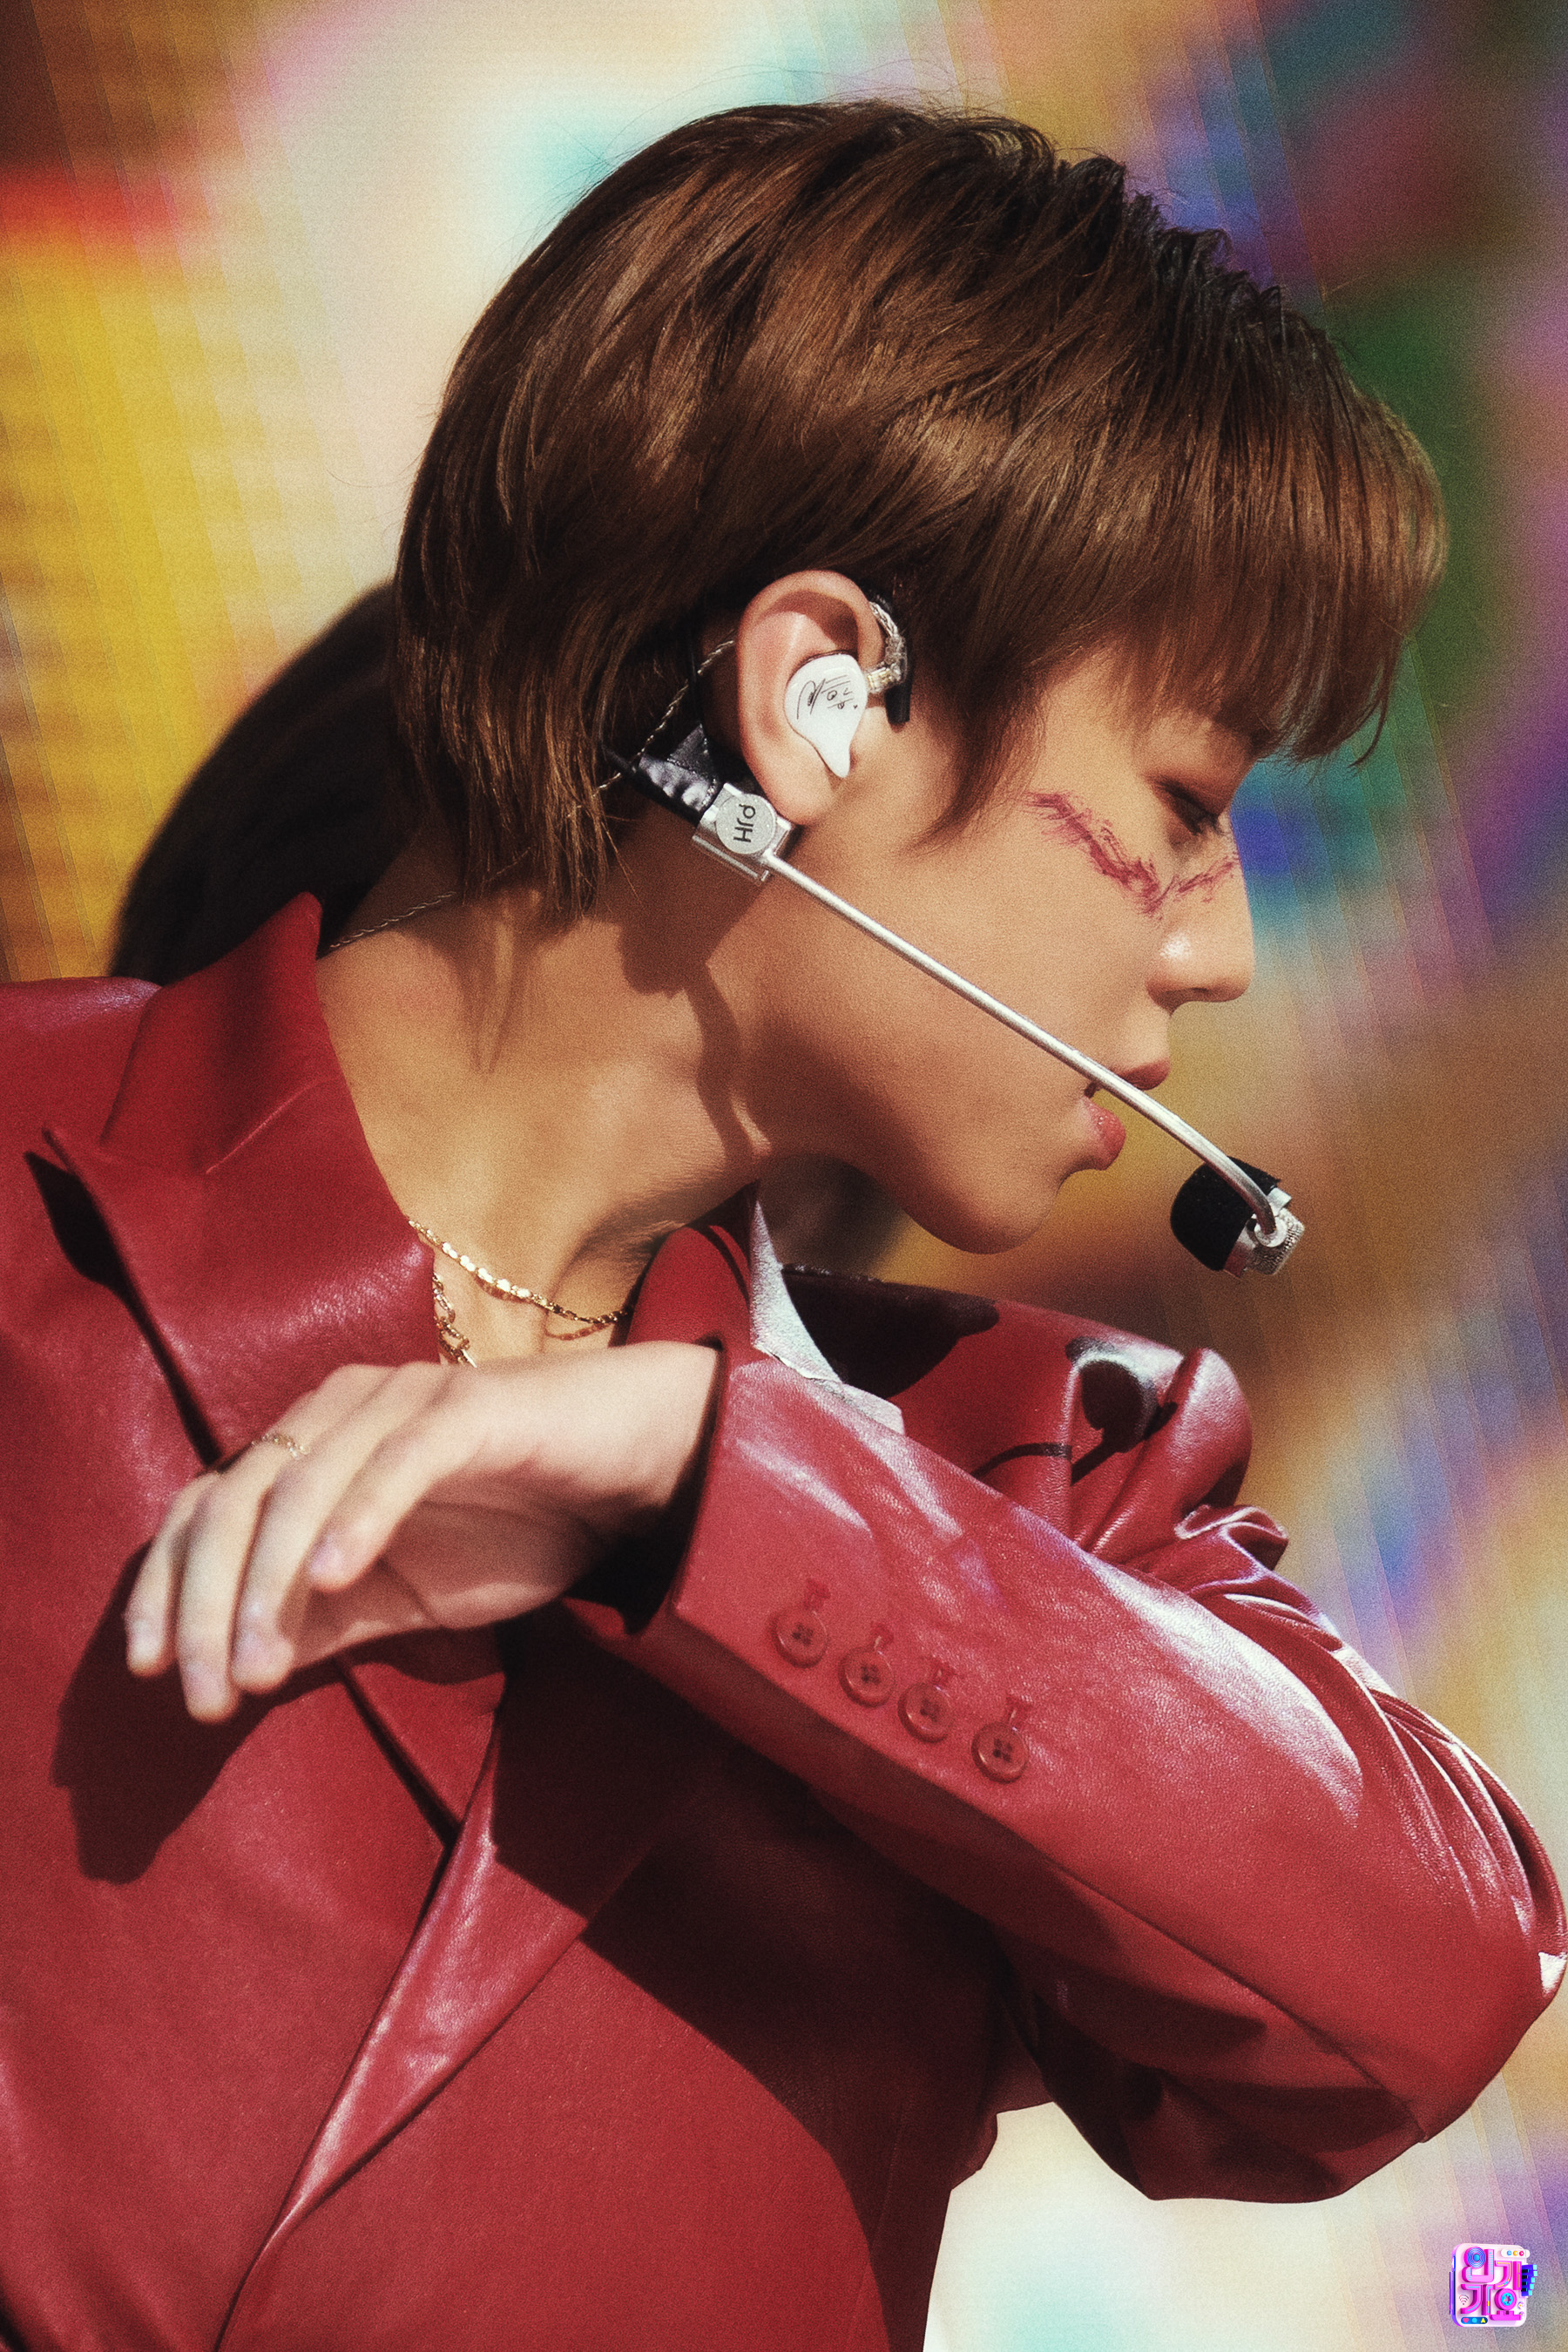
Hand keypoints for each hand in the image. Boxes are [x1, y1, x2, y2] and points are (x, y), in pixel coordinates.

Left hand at [124, 1342, 720, 1721]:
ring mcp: (399, 1401)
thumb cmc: (519, 1524)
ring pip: (300, 1484)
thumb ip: (322, 1622)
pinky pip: (395, 1462)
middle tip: (206, 1696)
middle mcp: (336, 1409)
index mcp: (308, 1446)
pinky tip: (335, 1581)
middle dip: (207, 1606)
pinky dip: (357, 1519)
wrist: (631, 1470)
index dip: (167, 1589)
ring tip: (260, 1668)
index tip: (151, 1674)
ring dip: (269, 1583)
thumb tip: (236, 1671)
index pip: (203, 1509)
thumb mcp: (403, 1598)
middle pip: (234, 1500)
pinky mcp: (466, 1409)